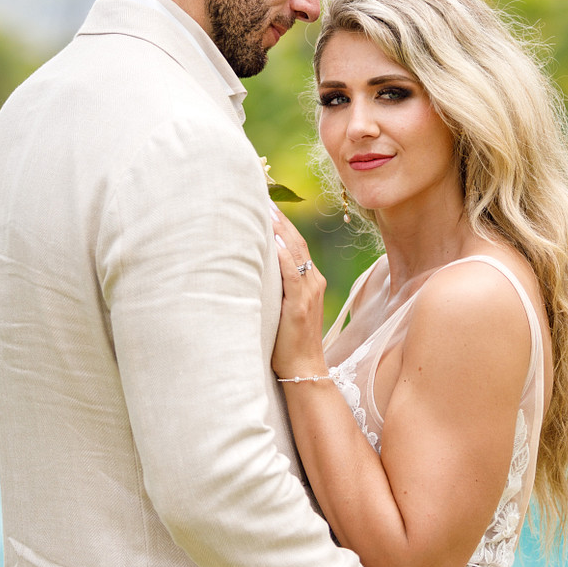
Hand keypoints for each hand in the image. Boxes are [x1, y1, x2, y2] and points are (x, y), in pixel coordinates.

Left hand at [270, 208, 328, 379]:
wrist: (304, 369)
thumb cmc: (289, 341)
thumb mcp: (285, 307)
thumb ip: (277, 287)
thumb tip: (254, 269)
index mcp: (311, 280)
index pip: (296, 244)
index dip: (282, 223)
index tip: (267, 204)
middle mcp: (313, 282)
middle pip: (296, 242)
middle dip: (280, 219)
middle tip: (263, 197)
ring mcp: (309, 293)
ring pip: (295, 253)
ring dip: (279, 230)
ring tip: (265, 210)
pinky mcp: (300, 306)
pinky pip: (292, 275)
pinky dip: (282, 257)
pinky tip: (271, 242)